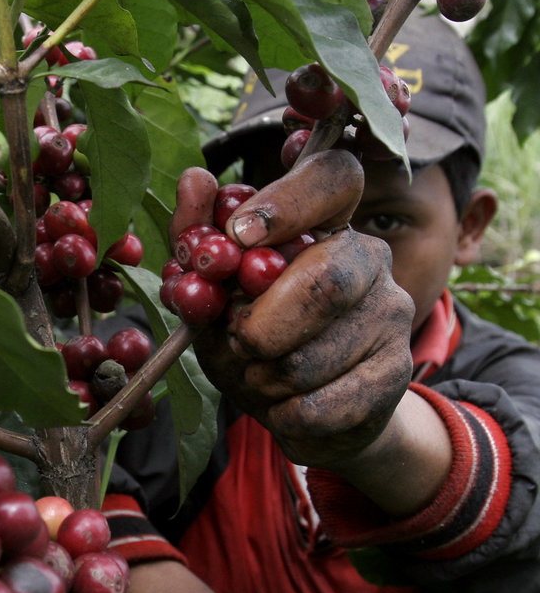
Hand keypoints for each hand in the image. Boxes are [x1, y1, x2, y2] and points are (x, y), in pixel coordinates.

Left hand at [173, 150, 415, 469]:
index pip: (333, 178)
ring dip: (261, 380)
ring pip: (309, 356)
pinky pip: (320, 405)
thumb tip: (194, 179)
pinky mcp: (397, 372)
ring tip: (260, 378)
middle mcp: (369, 257)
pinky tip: (285, 407)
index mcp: (326, 223)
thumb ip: (197, 239)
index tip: (238, 236)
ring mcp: (391, 312)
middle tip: (237, 343)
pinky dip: (282, 414)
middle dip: (259, 328)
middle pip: (324, 281)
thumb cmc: (255, 341)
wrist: (307, 414)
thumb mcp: (215, 293)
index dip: (288, 202)